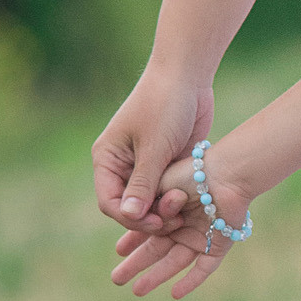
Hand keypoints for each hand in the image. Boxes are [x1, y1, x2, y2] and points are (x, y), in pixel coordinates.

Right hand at [93, 64, 211, 231]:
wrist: (188, 77)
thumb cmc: (164, 105)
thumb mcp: (154, 147)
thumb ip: (143, 183)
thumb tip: (128, 217)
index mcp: (107, 160)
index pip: (110, 202)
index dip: (131, 219)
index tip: (157, 223)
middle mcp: (122, 166)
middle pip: (131, 207)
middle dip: (151, 217)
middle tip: (176, 219)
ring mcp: (145, 167)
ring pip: (151, 203)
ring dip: (167, 210)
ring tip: (185, 206)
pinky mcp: (166, 165)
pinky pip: (167, 193)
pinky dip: (177, 201)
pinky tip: (193, 203)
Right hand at [108, 148, 252, 300]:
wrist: (226, 173)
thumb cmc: (190, 172)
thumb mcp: (158, 184)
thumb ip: (143, 202)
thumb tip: (125, 215)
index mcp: (168, 205)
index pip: (146, 228)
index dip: (132, 240)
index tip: (119, 251)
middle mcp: (183, 222)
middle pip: (156, 247)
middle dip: (136, 264)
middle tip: (117, 279)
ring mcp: (201, 233)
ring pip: (175, 260)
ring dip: (157, 276)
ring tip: (137, 290)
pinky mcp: (219, 243)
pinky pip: (204, 267)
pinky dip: (191, 280)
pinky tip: (175, 294)